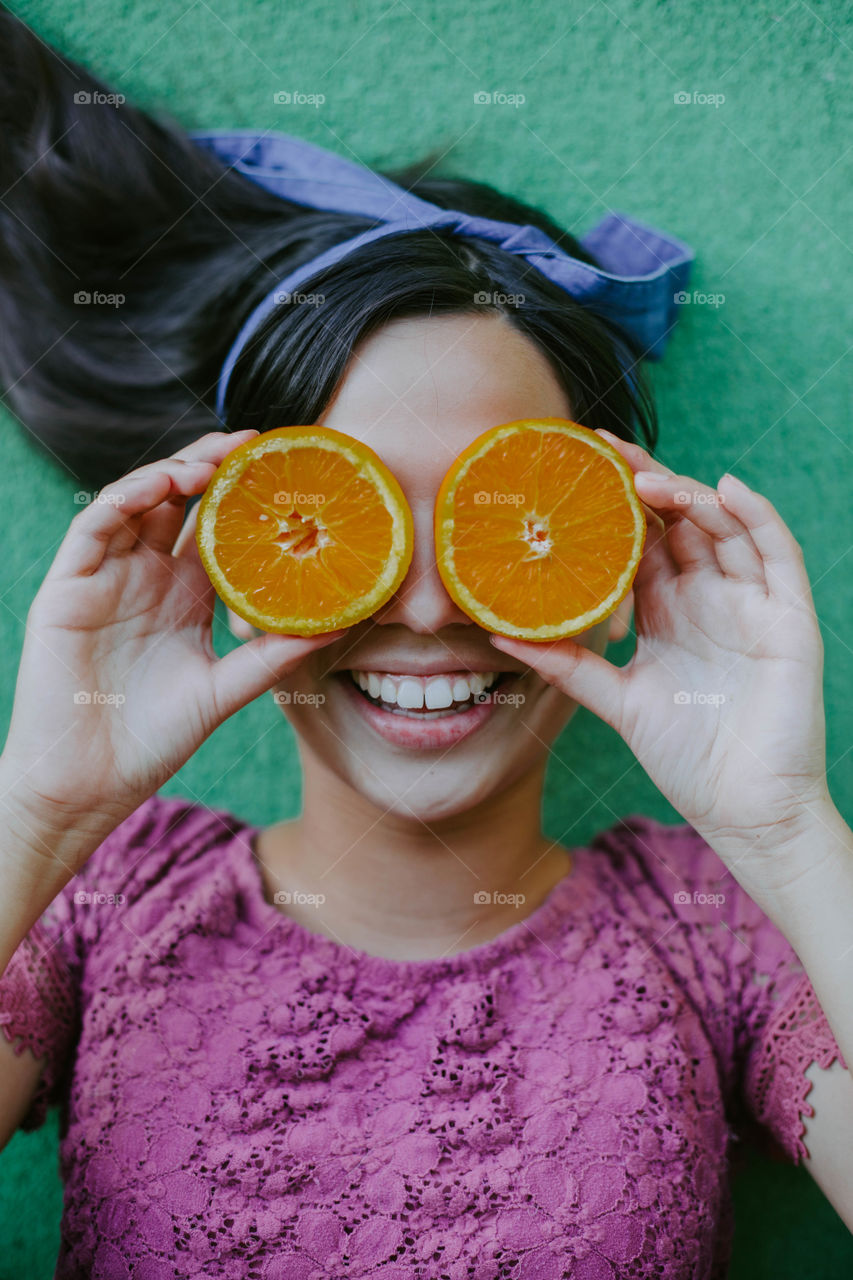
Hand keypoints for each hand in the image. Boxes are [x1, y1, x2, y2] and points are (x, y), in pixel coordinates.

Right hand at [2, 431, 345, 864]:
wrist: (89, 783)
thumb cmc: (154, 739)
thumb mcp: (227, 688)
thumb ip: (276, 654)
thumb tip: (344, 624)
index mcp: (183, 595)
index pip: (214, 527)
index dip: (242, 494)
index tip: (284, 469)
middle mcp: (144, 577)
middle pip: (176, 501)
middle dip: (210, 465)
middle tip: (252, 444)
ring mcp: (105, 578)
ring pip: (135, 502)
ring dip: (170, 473)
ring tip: (212, 462)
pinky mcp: (68, 588)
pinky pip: (93, 526)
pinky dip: (124, 498)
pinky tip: (160, 485)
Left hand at [490, 429, 834, 902]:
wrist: (742, 809)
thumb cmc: (685, 757)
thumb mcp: (616, 700)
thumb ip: (567, 664)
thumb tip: (497, 630)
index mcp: (669, 612)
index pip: (641, 542)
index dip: (613, 505)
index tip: (574, 472)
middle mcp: (709, 598)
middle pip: (678, 522)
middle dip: (643, 483)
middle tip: (602, 450)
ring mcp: (750, 604)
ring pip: (722, 527)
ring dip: (686, 495)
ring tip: (643, 475)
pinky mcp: (787, 618)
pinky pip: (775, 553)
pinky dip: (754, 516)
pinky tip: (724, 489)